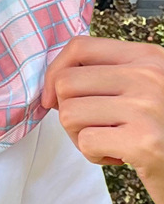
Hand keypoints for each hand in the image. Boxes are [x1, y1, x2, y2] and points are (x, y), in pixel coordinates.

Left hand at [41, 35, 163, 203]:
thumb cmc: (156, 129)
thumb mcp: (140, 88)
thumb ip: (103, 74)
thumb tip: (50, 84)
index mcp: (148, 56)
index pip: (80, 47)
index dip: (55, 71)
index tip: (53, 96)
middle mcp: (150, 76)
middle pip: (66, 82)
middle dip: (67, 111)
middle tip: (93, 127)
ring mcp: (148, 107)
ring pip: (70, 113)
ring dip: (79, 136)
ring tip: (108, 141)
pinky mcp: (145, 142)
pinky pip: (86, 141)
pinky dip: (93, 154)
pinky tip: (119, 157)